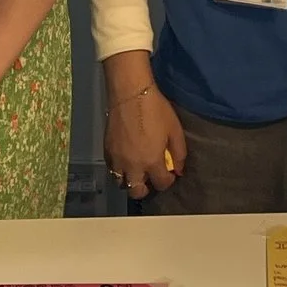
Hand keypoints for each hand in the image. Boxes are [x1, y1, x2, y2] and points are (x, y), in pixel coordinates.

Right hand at [104, 65, 187, 199]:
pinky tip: (126, 159)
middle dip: (146, 188)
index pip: (161, 184)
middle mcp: (133, 166)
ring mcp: (117, 160)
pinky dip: (119, 169)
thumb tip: (178, 170)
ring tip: (137, 169)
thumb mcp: (175, 130)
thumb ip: (179, 154)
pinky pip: (112, 169)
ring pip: (121, 183)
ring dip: (130, 179)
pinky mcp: (107, 151)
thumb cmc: (156, 110)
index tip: (169, 172)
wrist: (130, 94)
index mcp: (152, 162)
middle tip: (151, 176)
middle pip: (137, 192)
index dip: (168, 180)